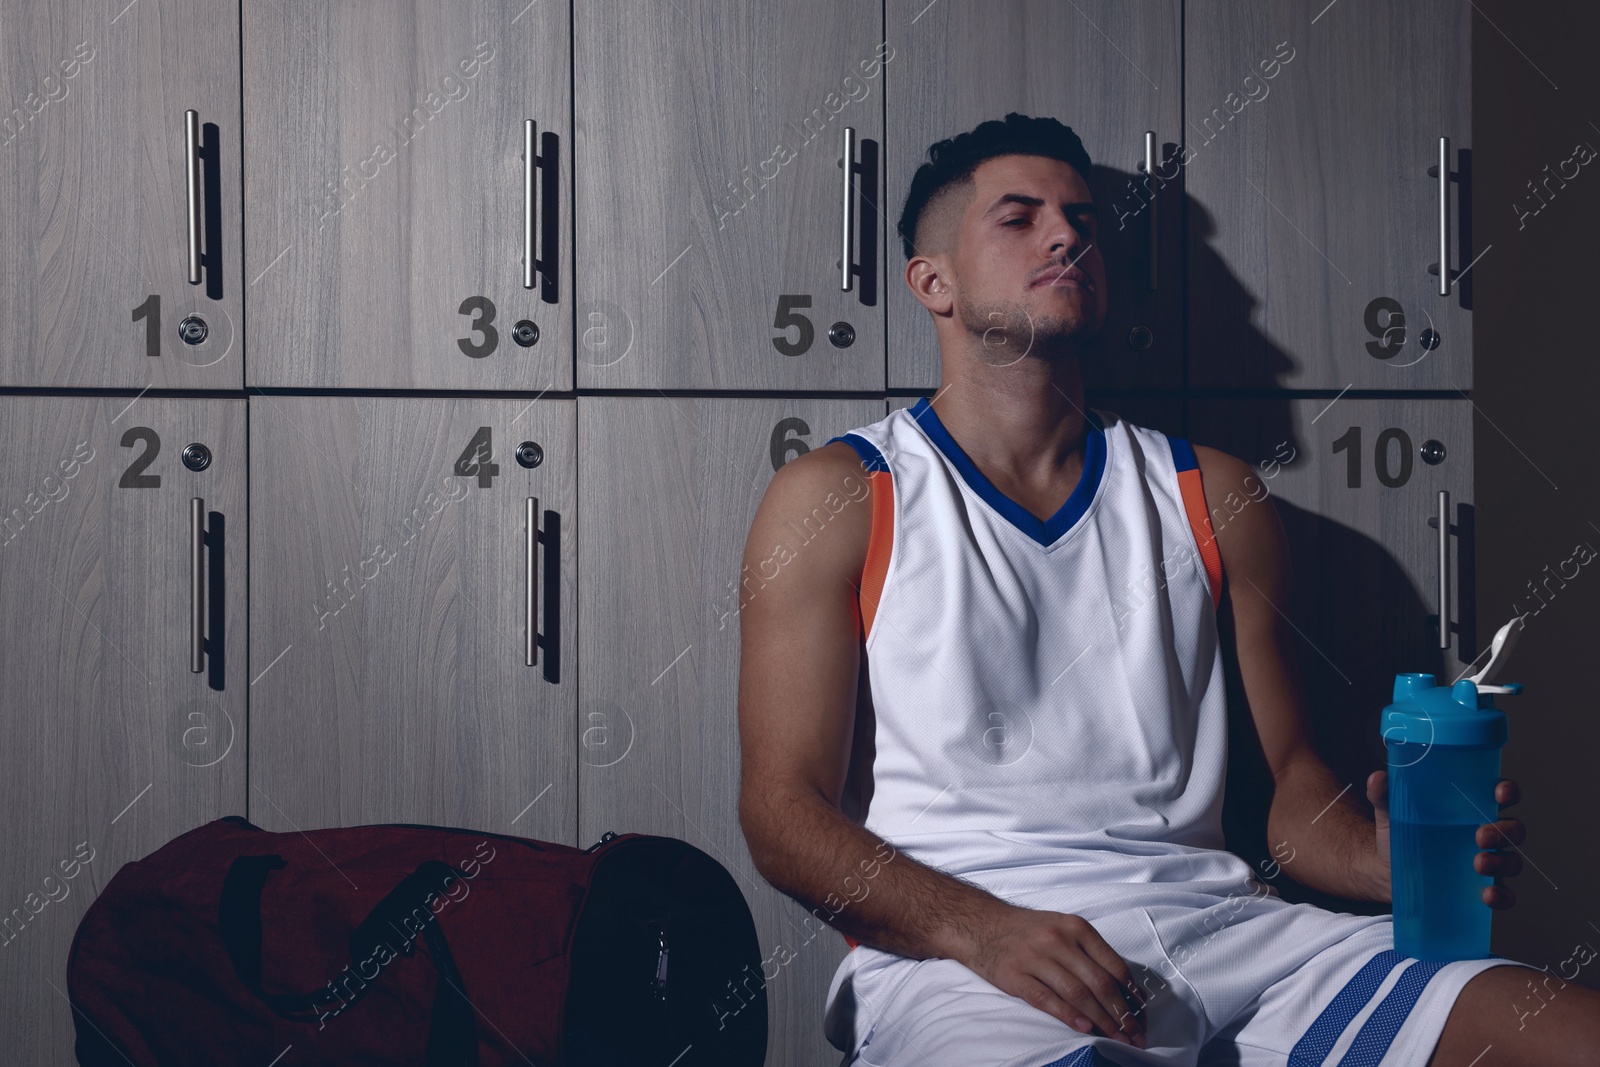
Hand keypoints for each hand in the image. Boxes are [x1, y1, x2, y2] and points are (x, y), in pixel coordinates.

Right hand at [962, 903, 1149, 1048]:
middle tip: (1134, 1034)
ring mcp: (1036, 958)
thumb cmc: (1028, 930)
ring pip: (1078, 994)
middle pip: (1099, 983)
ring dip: (1101, 1020)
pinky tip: (1084, 1028)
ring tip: (1116, 1037)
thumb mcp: (1063, 928)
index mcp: (1076, 928)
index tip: (1142, 1015)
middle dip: (1122, 1014)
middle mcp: (1058, 940)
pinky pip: (1047, 1000)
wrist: (982, 924)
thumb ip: (1090, 953)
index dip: (1132, 995)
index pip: (1114, 965)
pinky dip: (1068, 1016)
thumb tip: (1125, 989)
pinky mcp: (1015, 976)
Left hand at [1366, 771, 1524, 907]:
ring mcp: (1486, 862)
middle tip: (1480, 836)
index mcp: (1470, 809)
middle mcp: (1485, 834)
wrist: (1386, 872)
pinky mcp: (1479, 888)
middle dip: (1503, 831)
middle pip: (1512, 829)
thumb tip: (1377, 778)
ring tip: (1479, 864)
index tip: (1499, 794)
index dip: (1508, 792)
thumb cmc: (1399, 834)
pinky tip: (1488, 895)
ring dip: (1502, 862)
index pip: (1500, 795)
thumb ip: (1384, 795)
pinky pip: (1504, 893)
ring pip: (1511, 860)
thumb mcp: (1391, 814)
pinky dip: (1502, 895)